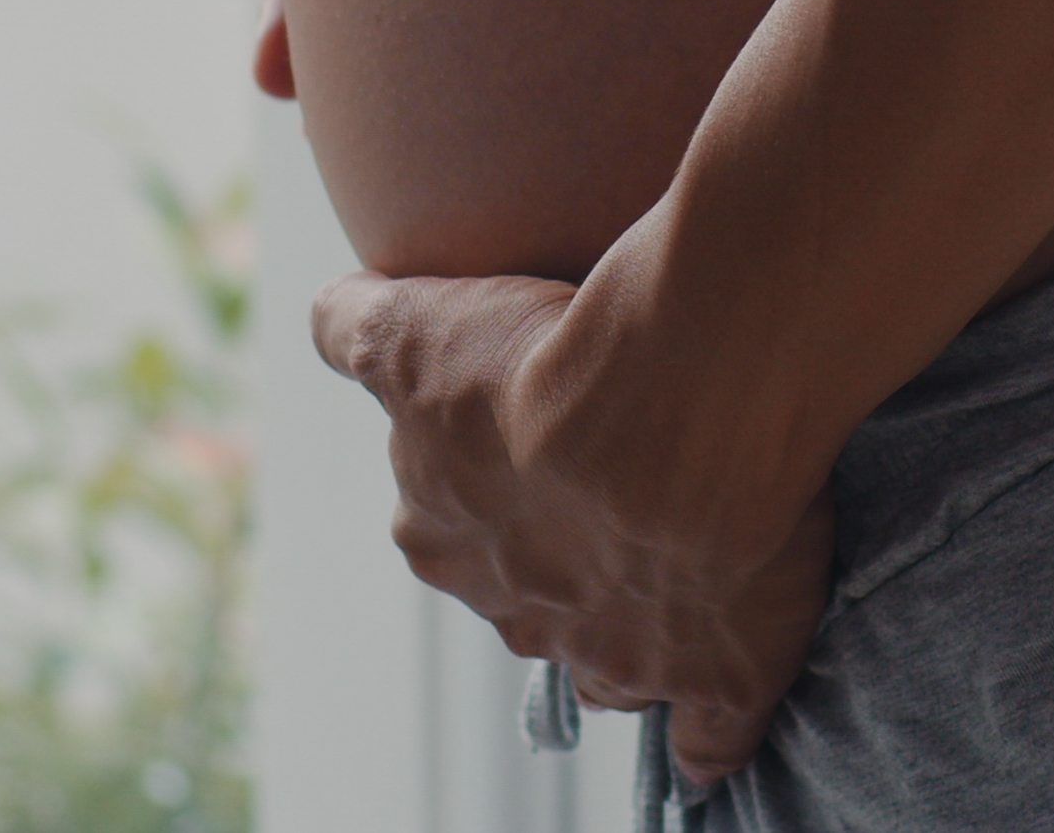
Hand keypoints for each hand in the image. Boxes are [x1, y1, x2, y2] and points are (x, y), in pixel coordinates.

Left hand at [313, 270, 832, 788]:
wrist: (666, 409)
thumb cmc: (541, 361)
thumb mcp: (415, 324)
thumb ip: (358, 328)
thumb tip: (334, 316)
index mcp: (442, 537)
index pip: (458, 533)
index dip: (505, 492)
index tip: (550, 443)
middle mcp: (518, 612)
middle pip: (533, 600)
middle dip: (569, 562)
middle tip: (624, 487)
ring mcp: (618, 658)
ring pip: (613, 664)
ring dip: (639, 627)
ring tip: (688, 565)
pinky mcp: (716, 680)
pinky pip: (710, 738)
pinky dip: (711, 732)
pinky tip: (719, 705)